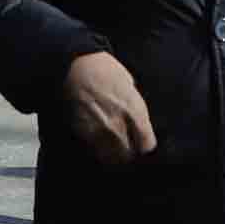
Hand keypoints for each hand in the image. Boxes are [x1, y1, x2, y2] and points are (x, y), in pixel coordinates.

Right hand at [63, 51, 156, 165]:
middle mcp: (119, 125)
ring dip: (114, 156)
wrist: (77, 65)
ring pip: (111, 158)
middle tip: (128, 152)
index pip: (147, 146)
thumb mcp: (131, 88)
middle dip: (130, 155)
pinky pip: (94, 150)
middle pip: (129, 156)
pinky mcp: (83, 132)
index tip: (143, 149)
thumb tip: (139, 127)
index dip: (146, 150)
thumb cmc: (106, 71)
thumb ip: (136, 111)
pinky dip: (98, 150)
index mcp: (135, 112)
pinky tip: (99, 143)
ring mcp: (99, 130)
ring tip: (114, 152)